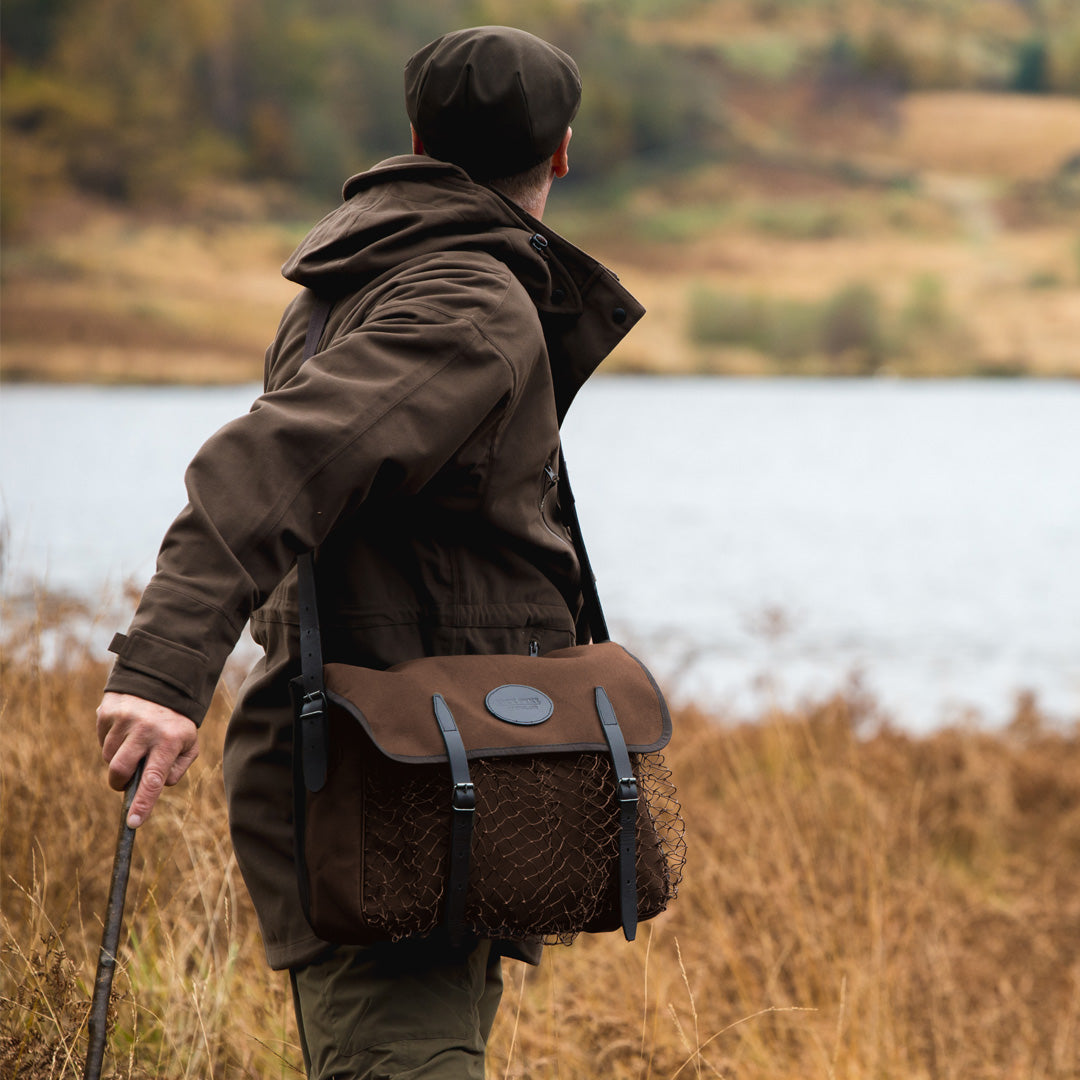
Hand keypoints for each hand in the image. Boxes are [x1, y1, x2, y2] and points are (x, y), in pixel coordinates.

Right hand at [96, 692, 199, 827]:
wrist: (161, 681)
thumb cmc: (176, 723)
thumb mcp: (188, 743)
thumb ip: (176, 769)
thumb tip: (156, 787)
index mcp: (170, 740)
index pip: (154, 780)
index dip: (142, 804)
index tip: (132, 823)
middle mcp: (146, 730)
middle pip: (119, 771)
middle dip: (119, 782)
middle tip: (126, 779)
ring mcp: (125, 719)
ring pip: (108, 757)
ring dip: (117, 758)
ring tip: (134, 743)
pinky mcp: (108, 712)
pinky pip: (102, 740)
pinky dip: (111, 741)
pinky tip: (126, 729)